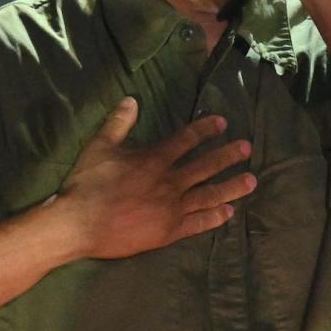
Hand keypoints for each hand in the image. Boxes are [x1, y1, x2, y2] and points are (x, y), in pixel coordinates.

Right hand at [55, 96, 255, 260]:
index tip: (222, 123)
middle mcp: (170, 182)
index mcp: (155, 159)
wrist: (79, 224)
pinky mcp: (169, 231)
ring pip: (209, 195)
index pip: (186, 140)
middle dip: (228, 156)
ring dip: (232, 187)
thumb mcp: (99, 146)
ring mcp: (172, 208)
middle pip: (206, 166)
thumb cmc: (87, 184)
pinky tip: (229, 213)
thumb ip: (118, 123)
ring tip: (251, 181)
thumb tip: (131, 99)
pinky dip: (214, 217)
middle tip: (247, 148)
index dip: (205, 130)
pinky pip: (198, 223)